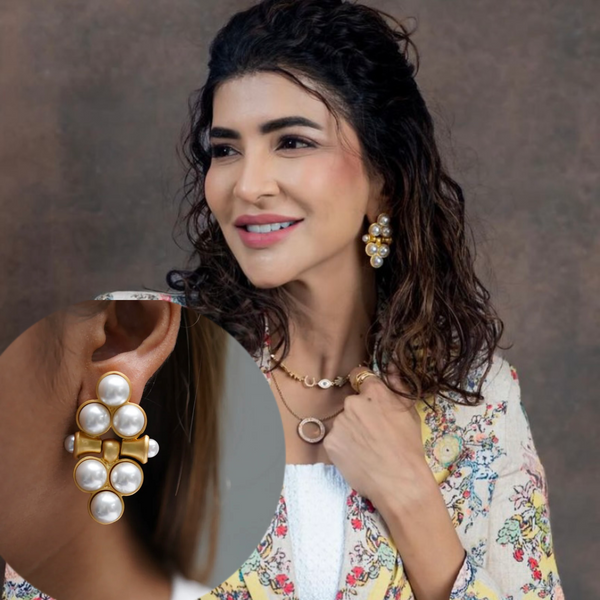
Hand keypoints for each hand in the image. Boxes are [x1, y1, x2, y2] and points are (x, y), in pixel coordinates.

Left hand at [323, 366, 436, 513]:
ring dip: (351, 430)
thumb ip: (398, 386)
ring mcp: (339, 422)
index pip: (360, 376)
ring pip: (343, 422)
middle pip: (352, 402)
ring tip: (367, 448)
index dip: (364, 386)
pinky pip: (335, 439)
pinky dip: (344, 446)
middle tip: (374, 432)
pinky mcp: (330, 441)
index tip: (368, 398)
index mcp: (373, 392)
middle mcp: (352, 403)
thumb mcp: (410, 412)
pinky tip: (358, 456)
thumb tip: (391, 367)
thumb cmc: (409, 447)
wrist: (399, 481)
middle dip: (360, 413)